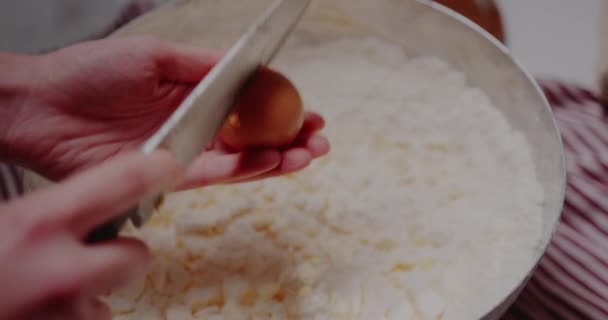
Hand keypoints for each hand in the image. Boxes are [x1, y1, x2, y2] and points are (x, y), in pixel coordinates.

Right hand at [0, 151, 182, 319]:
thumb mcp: (6, 221)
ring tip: (49, 287)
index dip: (157, 170)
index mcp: (38, 224)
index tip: (169, 166)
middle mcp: (62, 274)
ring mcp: (68, 315)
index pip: (127, 181)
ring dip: (92, 291)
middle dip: (125, 254)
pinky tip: (43, 309)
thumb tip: (81, 202)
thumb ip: (45, 212)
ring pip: (112, 297)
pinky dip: (74, 317)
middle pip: (138, 256)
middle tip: (93, 254)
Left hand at [5, 37, 328, 186]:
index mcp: (194, 98)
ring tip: (307, 153)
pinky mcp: (168, 175)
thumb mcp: (154, 56)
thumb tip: (246, 66)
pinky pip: (214, 175)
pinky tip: (272, 161)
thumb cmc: (90, 72)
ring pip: (240, 162)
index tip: (310, 112)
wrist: (43, 106)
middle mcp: (195, 129)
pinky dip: (244, 169)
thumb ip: (201, 65)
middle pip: (252, 140)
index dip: (282, 113)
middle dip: (290, 141)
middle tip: (319, 141)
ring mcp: (184, 154)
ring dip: (277, 159)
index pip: (249, 109)